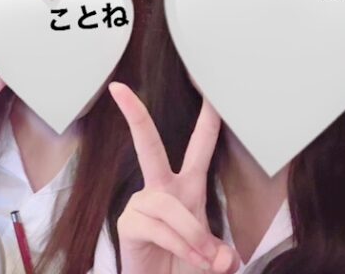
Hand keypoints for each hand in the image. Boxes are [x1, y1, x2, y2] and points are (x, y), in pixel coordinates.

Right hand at [110, 82, 239, 273]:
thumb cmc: (183, 263)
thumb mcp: (213, 257)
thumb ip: (222, 254)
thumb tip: (224, 258)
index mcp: (187, 187)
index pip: (199, 146)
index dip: (206, 117)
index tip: (206, 87)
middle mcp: (162, 189)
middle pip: (148, 146)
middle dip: (136, 116)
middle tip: (120, 89)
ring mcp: (142, 205)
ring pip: (169, 205)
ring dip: (193, 234)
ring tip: (205, 259)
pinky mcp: (129, 224)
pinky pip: (160, 229)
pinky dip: (181, 246)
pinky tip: (191, 258)